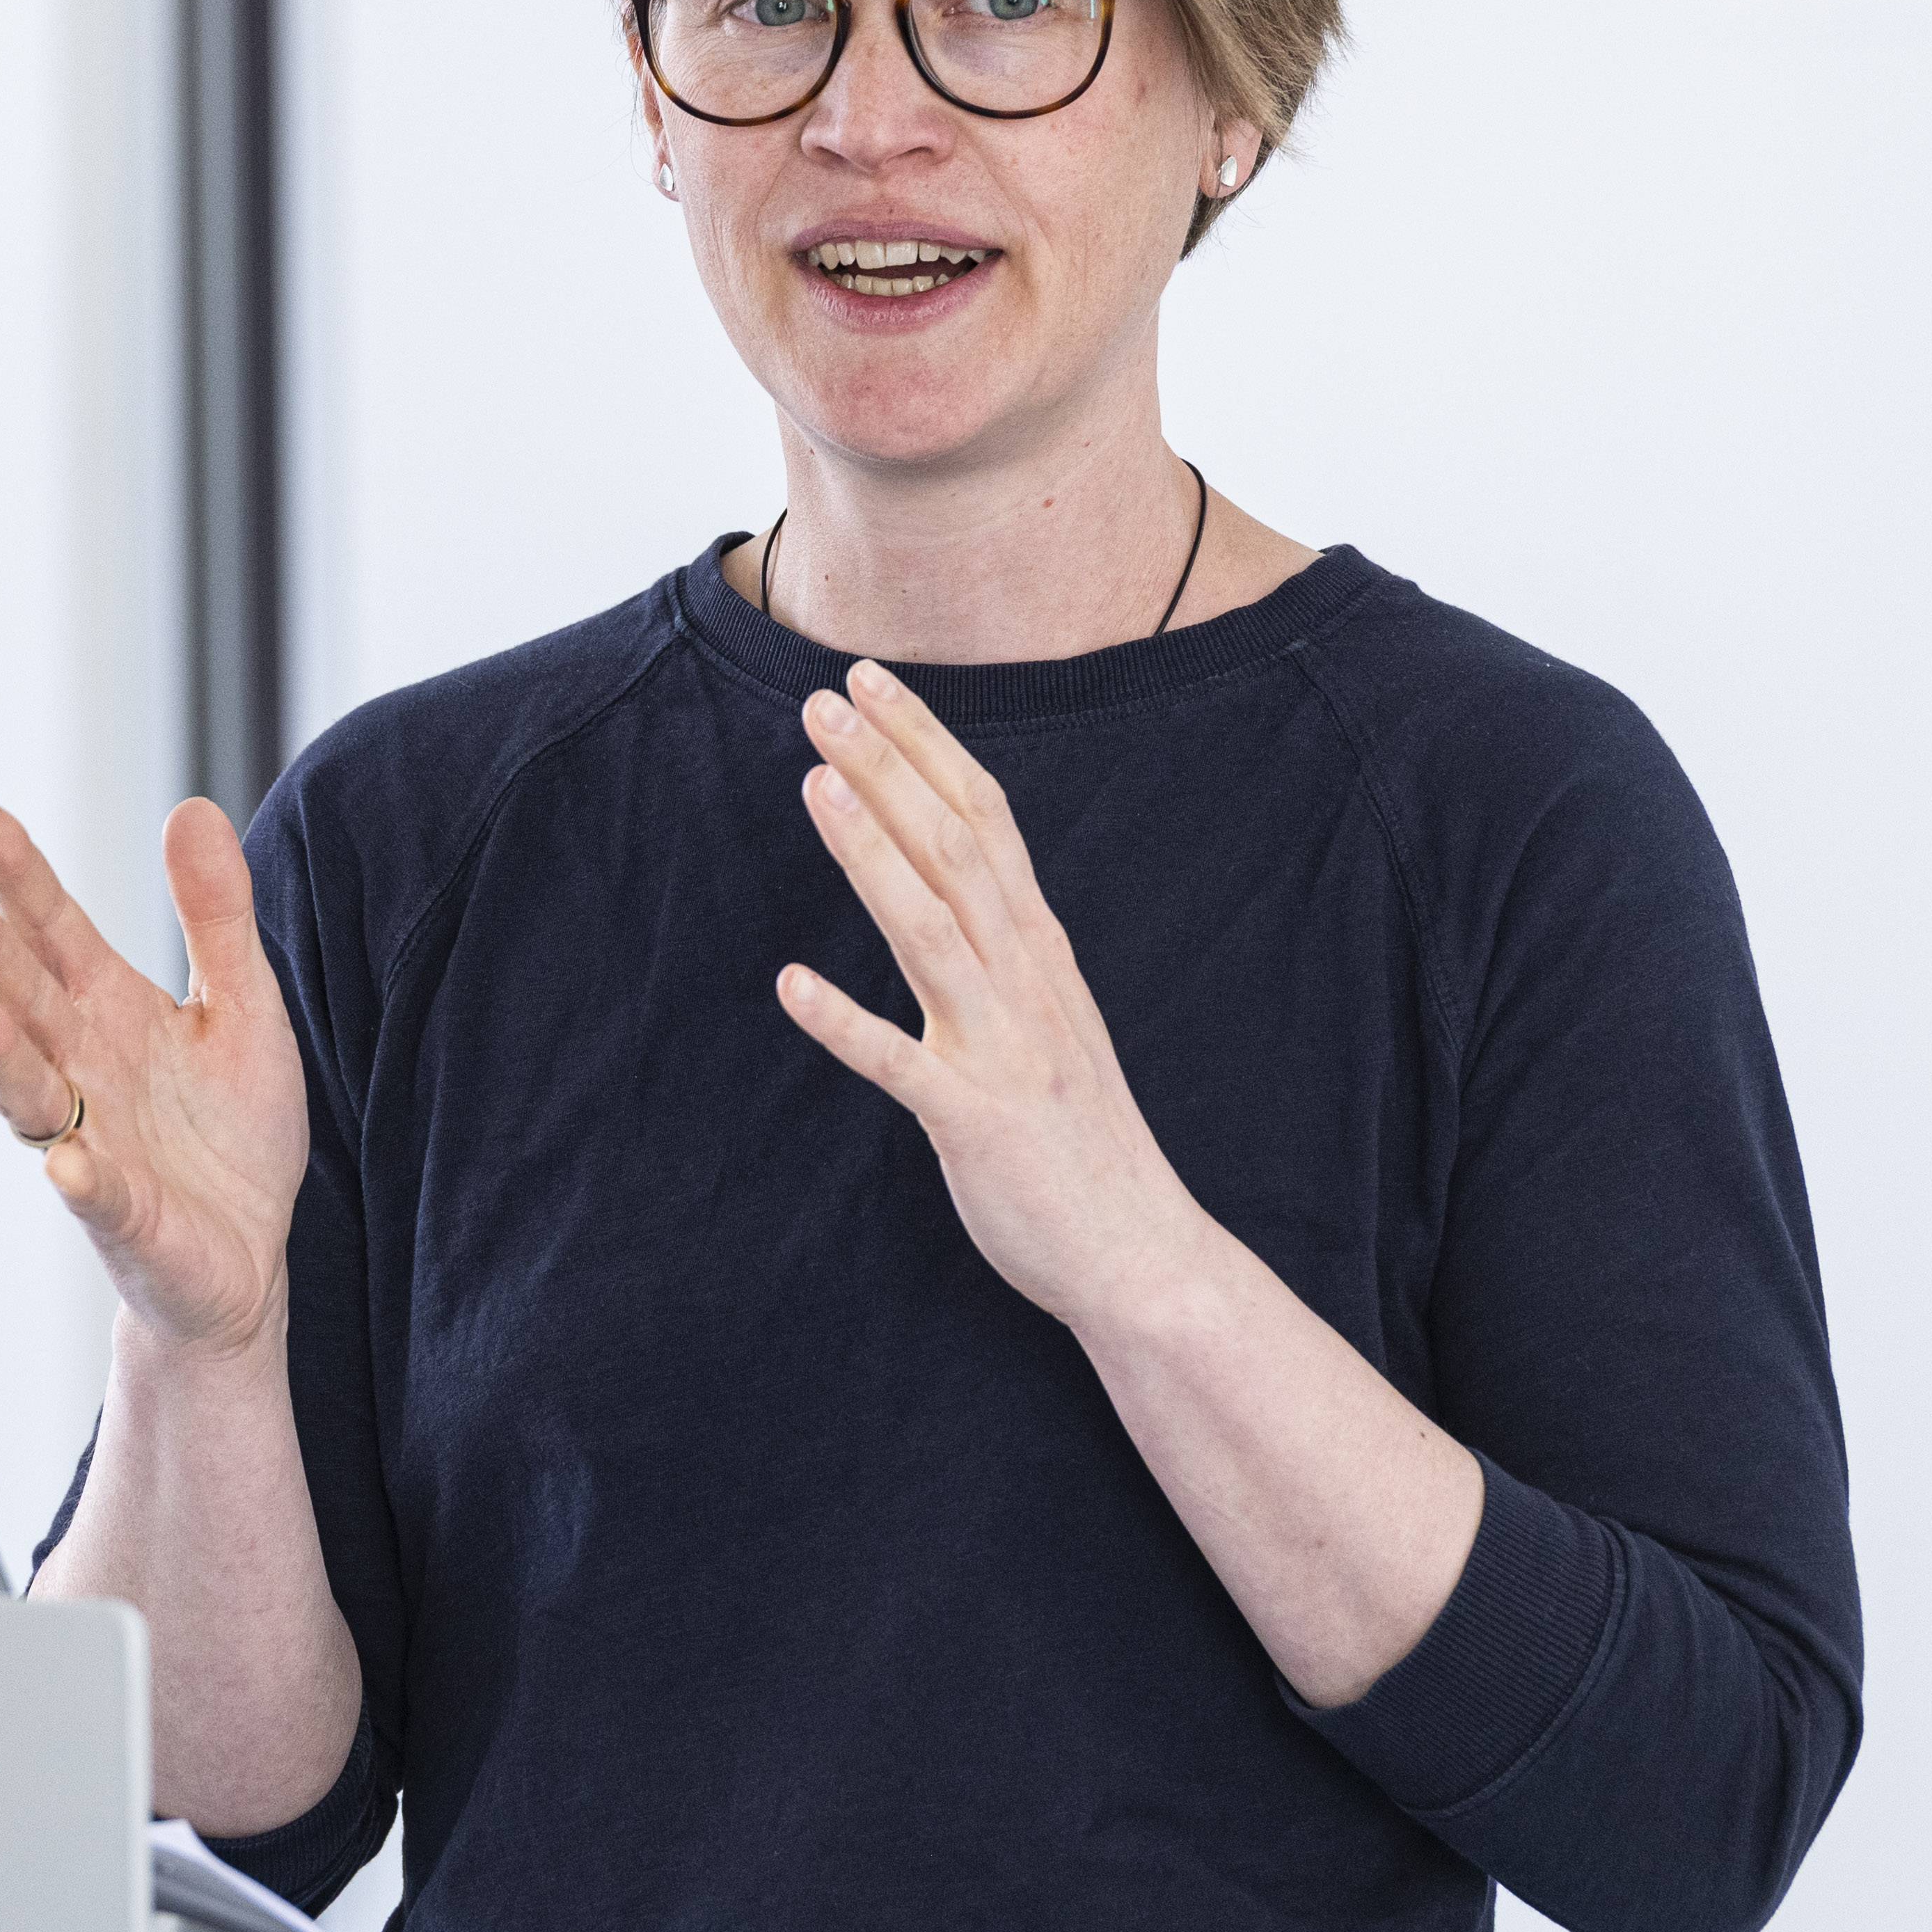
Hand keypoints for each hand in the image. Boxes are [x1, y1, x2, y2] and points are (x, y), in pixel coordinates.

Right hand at [0, 798, 309, 1361]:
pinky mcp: (125, 1216)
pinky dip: (81, 1178)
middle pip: (24, 1001)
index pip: (53, 930)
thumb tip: (191, 808)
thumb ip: (215, 915)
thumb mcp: (243, 1004)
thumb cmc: (231, 1129)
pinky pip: (97, 1196)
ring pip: (29, 1091)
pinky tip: (67, 1160)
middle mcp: (83, 1069)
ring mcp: (94, 1141)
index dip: (17, 875)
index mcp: (110, 1009)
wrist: (251, 1251)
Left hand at [777, 661, 1214, 1328]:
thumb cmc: (1078, 1132)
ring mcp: (1003, 1048)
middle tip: (822, 700)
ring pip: (930, 930)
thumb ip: (1002, 942)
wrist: (1140, 1250)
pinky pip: (903, 1065)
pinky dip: (848, 1022)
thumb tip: (945, 869)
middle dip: (887, 769)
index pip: (982, 816)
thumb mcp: (1049, 1011)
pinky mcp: (974, 1121)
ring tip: (813, 785)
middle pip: (952, 849)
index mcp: (1038, 948)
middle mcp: (1025, 981)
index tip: (868, 680)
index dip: (924, 744)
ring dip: (870, 854)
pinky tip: (790, 986)